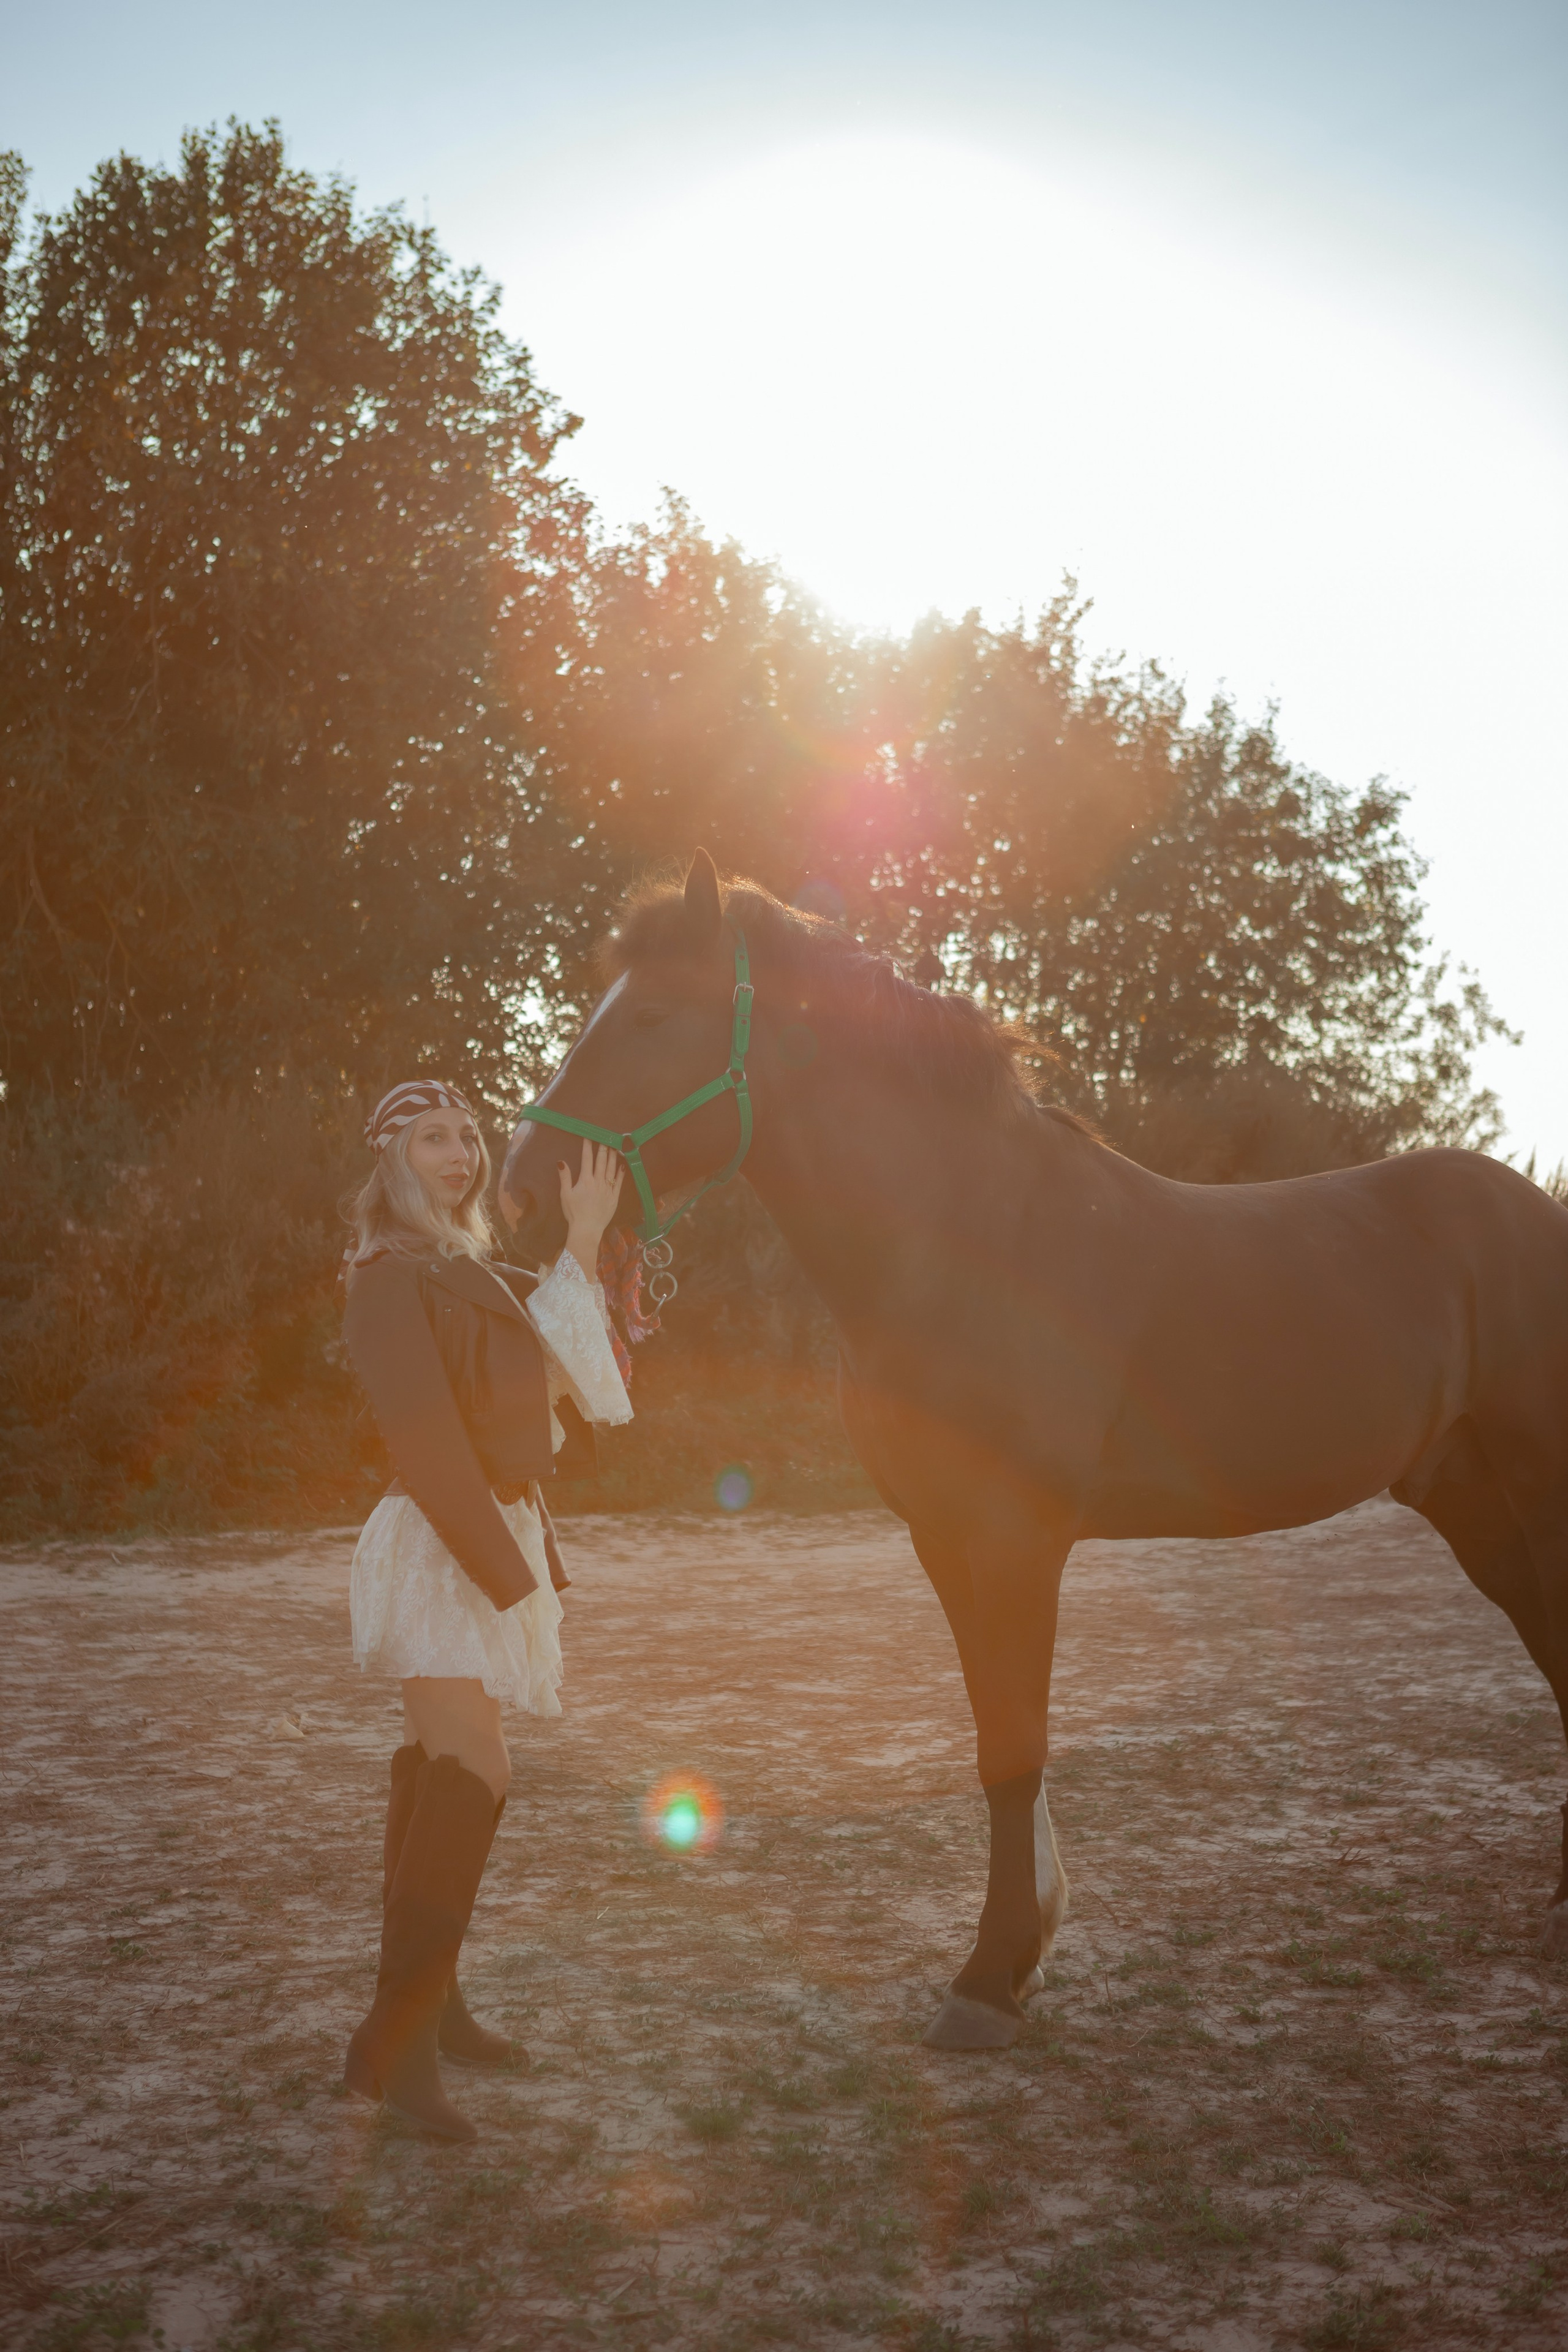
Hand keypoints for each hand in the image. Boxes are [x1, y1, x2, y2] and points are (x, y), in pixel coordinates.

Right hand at [557, 1141, 624, 1278]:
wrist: (587, 1229)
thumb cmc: (574, 1213)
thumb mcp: (565, 1194)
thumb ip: (564, 1177)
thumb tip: (561, 1162)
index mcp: (585, 1180)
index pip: (587, 1159)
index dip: (588, 1146)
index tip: (589, 1136)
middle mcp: (598, 1182)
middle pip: (601, 1160)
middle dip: (603, 1147)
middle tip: (605, 1136)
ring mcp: (608, 1189)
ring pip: (612, 1168)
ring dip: (613, 1156)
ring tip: (615, 1145)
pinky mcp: (615, 1197)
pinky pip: (619, 1182)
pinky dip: (621, 1172)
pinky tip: (622, 1164)